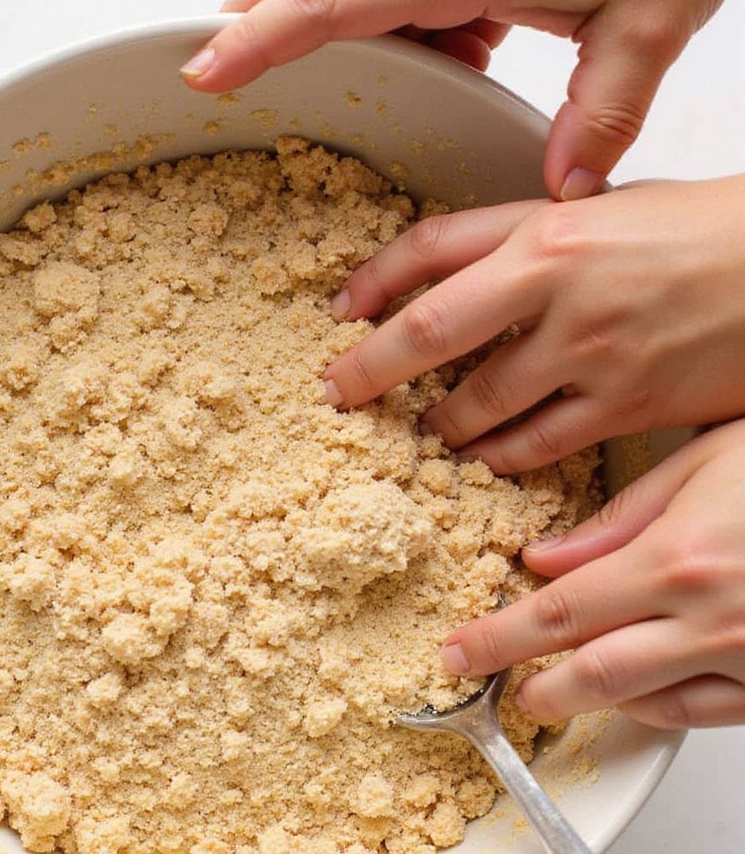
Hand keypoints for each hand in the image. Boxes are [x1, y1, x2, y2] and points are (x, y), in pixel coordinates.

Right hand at [181, 0, 722, 199]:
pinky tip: (479, 39)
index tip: (202, 66)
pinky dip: (438, 26)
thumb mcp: (652, 14)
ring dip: (390, 36)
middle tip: (262, 64)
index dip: (259, 34)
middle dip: (286, 22)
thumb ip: (608, 106)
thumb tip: (566, 186)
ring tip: (459, 52)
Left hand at [322, 176, 744, 474]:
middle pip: (430, 334)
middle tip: (339, 395)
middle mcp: (561, 292)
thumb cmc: (696, 233)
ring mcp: (590, 357)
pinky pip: (535, 448)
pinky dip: (497, 458)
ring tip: (420, 432)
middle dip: (370, 372)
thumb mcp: (600, 211)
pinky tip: (479, 460)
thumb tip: (443, 271)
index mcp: (549, 233)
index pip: (429, 251)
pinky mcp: (623, 410)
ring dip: (436, 426)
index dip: (370, 283)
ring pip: (477, 407)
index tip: (338, 314)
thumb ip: (522, 237)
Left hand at [440, 419, 744, 728]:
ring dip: (586, 702)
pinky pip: (703, 716)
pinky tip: (633, 697)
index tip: (455, 653)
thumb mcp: (708, 462)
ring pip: (644, 704)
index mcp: (680, 559)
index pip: (559, 614)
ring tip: (550, 690)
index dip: (496, 639)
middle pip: (590, 673)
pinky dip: (656, 711)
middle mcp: (712, 619)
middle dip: (531, 686)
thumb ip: (622, 517)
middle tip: (492, 683)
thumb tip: (547, 559)